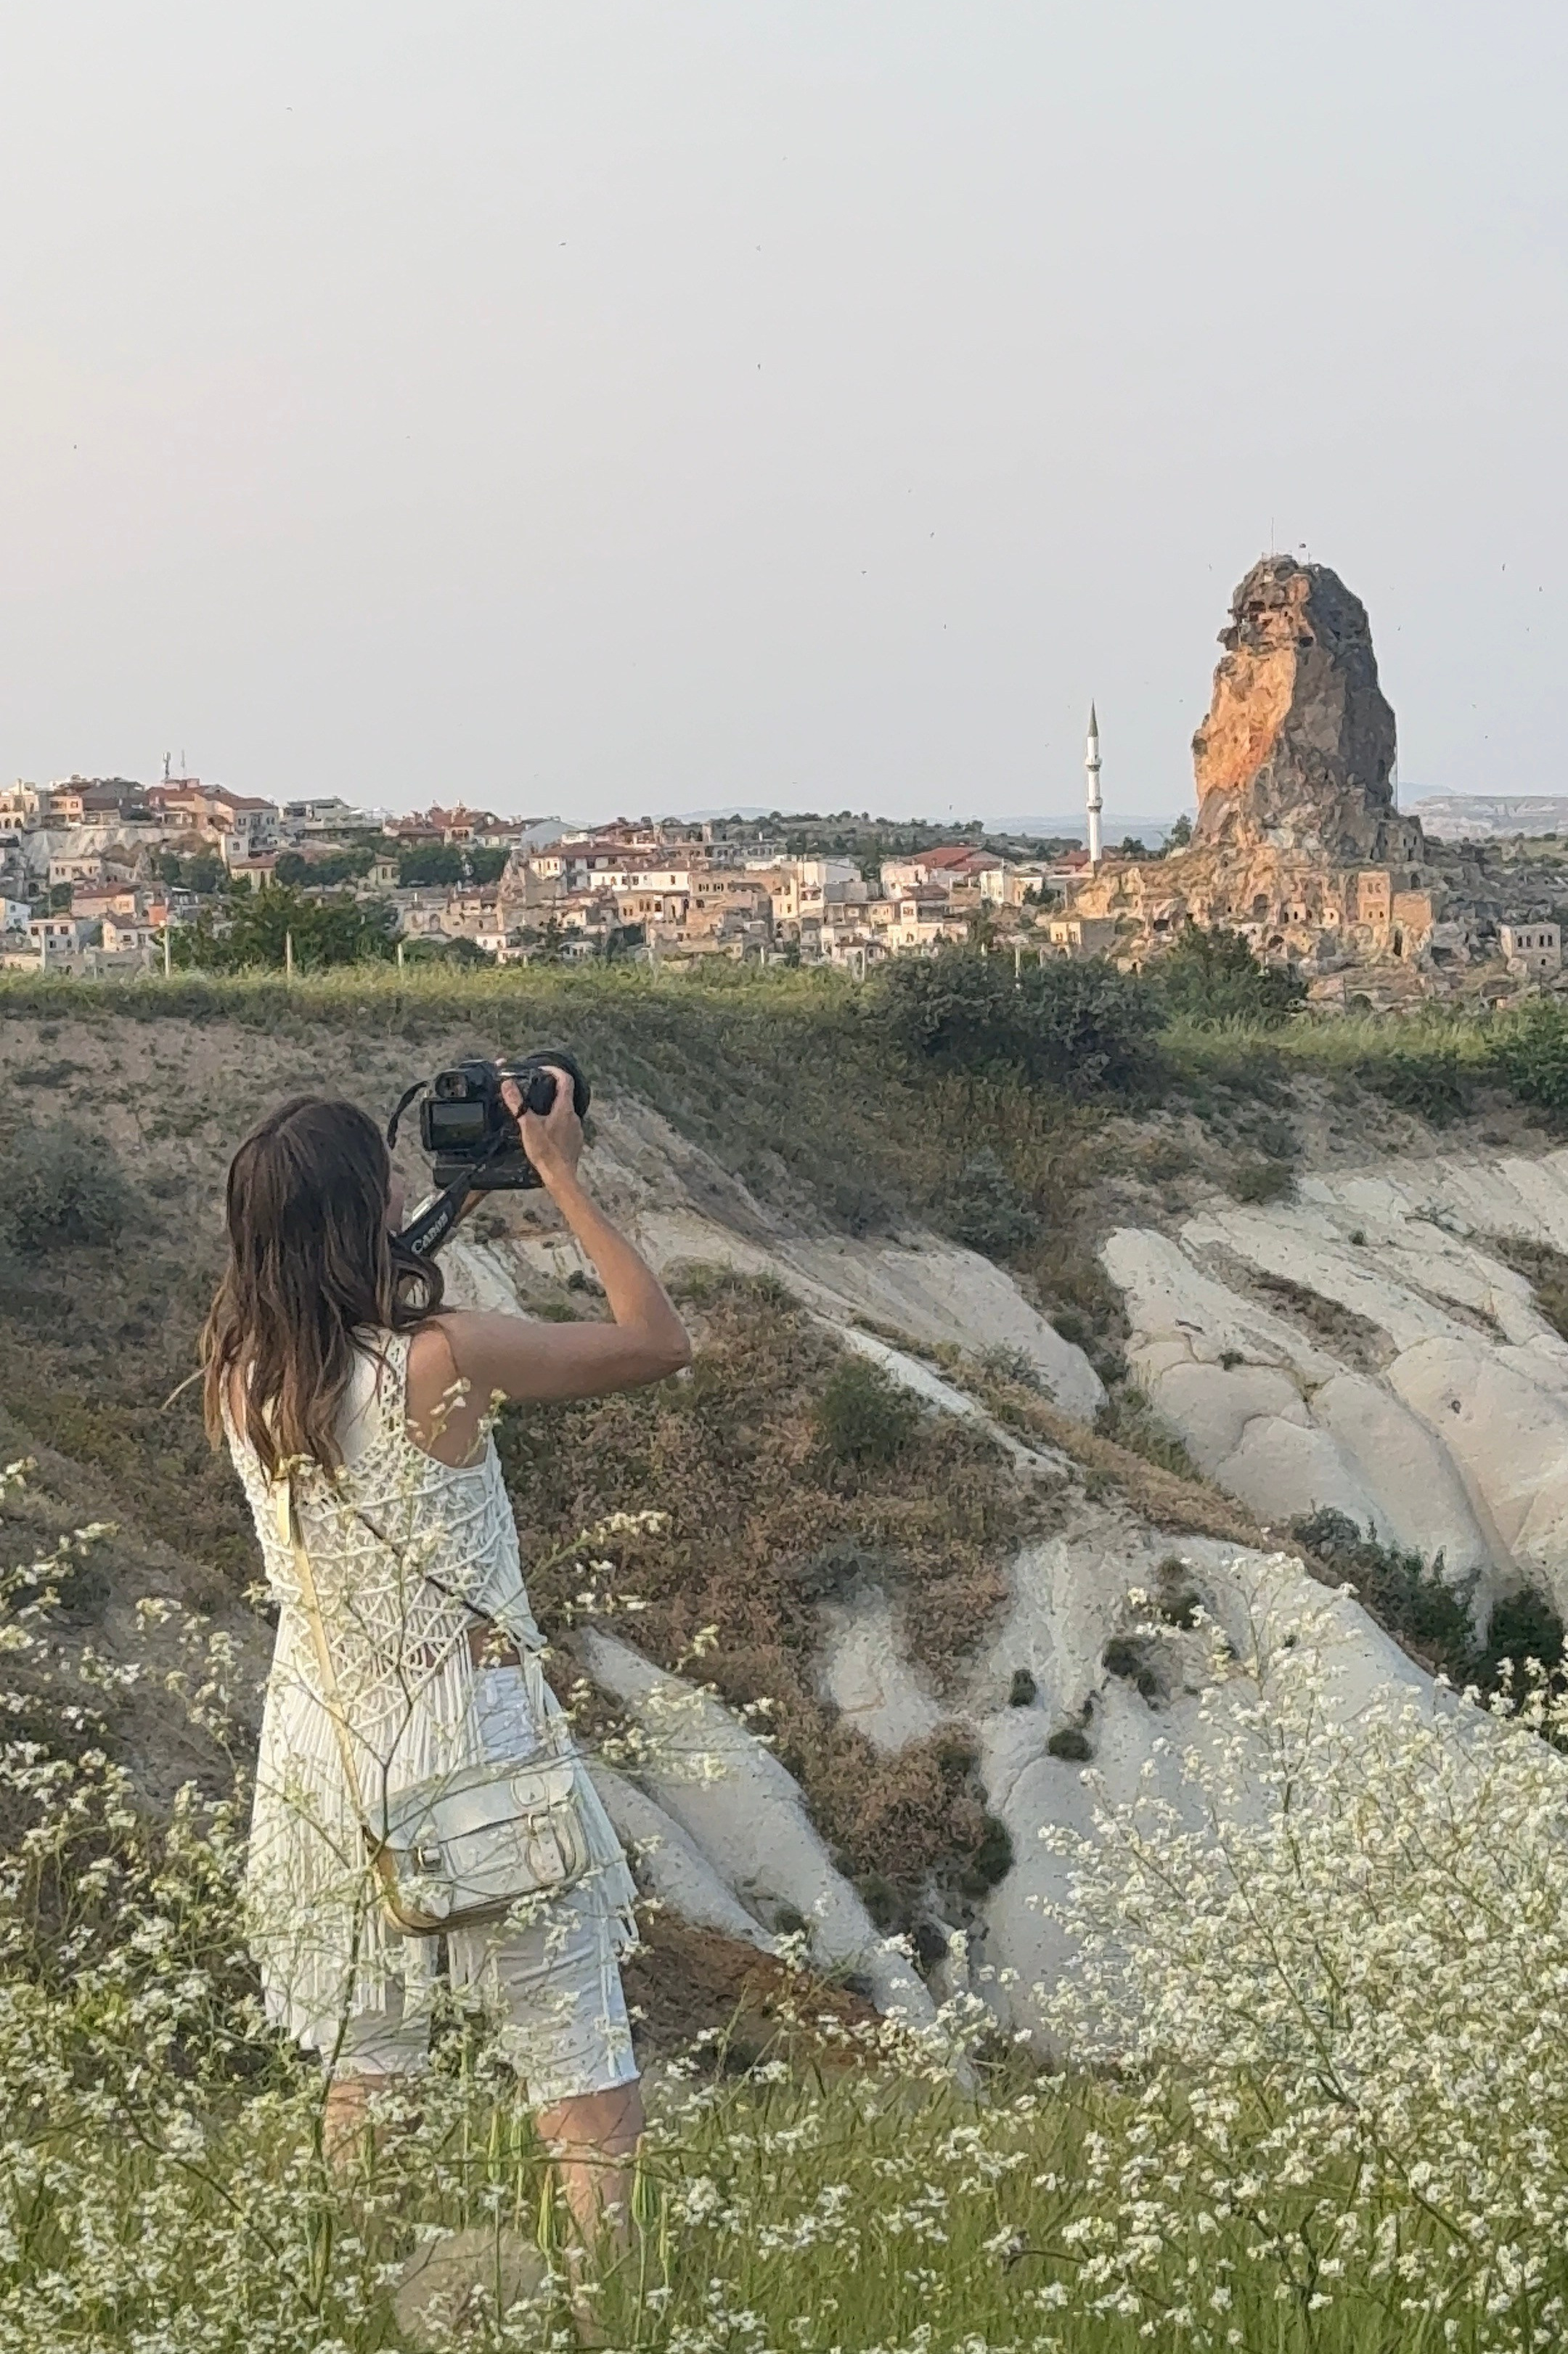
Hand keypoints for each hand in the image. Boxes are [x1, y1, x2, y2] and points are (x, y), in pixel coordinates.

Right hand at [503, 1068, 582, 1188]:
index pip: (565, 1080)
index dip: (555, 1070)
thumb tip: (507, 1084)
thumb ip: (518, 1104)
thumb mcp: (528, 1126)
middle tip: (535, 1091)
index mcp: (564, 1108)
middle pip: (565, 1095)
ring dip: (553, 1108)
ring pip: (565, 1112)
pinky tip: (546, 1132)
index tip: (543, 1069)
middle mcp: (575, 1116)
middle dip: (551, 1090)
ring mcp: (577, 1129)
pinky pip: (567, 1126)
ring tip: (537, 1112)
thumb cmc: (545, 1151)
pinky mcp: (576, 1141)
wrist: (560, 1176)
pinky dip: (557, 1123)